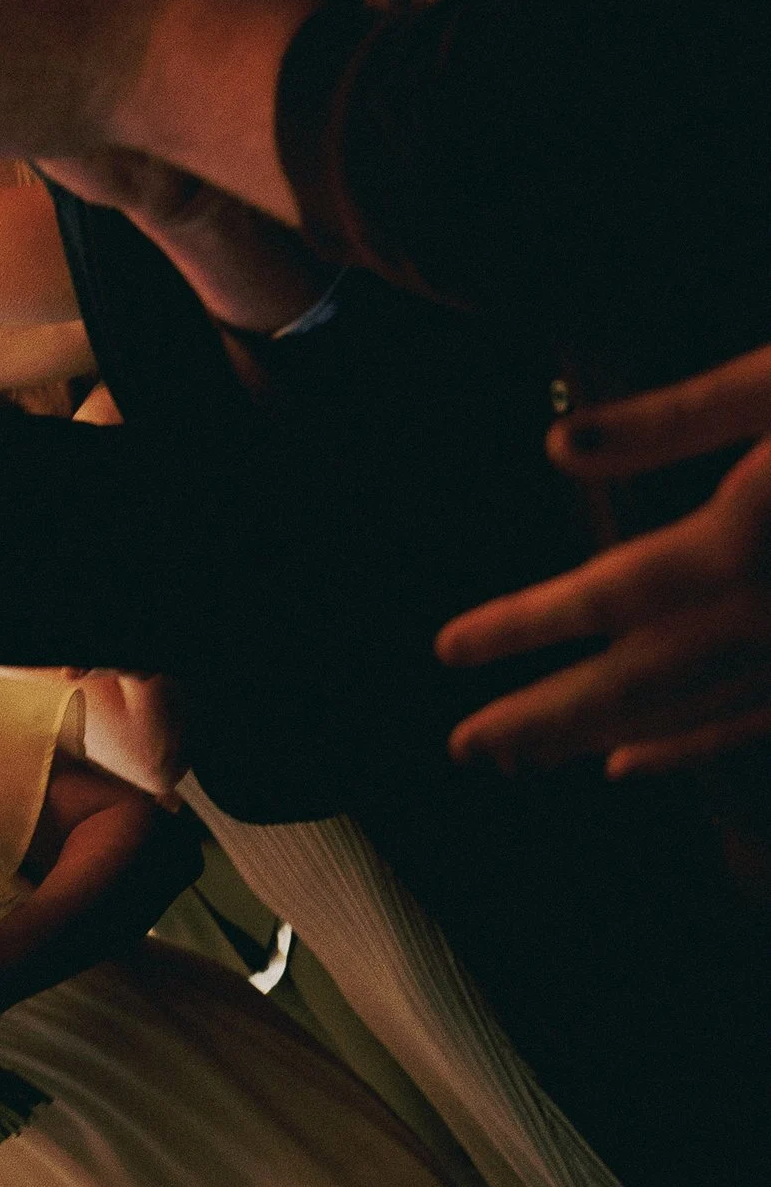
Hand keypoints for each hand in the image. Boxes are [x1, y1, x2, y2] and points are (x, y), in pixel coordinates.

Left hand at [438, 345, 770, 774]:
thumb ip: (676, 420)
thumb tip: (556, 443)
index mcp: (751, 542)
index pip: (607, 594)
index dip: (522, 626)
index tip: (446, 651)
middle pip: (637, 681)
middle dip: (544, 718)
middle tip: (462, 752)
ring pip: (690, 714)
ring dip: (598, 739)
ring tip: (519, 763)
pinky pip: (752, 720)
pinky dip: (686, 748)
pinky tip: (629, 766)